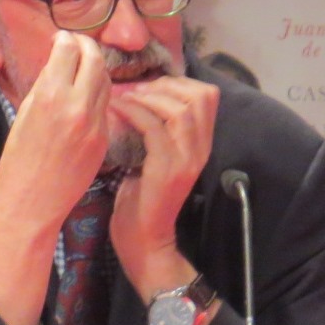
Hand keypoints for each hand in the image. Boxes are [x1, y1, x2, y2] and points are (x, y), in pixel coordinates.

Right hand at [0, 31, 110, 324]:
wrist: (31, 203)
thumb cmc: (18, 161)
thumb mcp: (24, 115)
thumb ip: (45, 87)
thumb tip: (58, 65)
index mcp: (50, 95)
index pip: (68, 50)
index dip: (65, 40)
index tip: (62, 38)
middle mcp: (77, 106)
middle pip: (94, 60)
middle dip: (87, 47)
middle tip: (80, 45)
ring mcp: (95, 124)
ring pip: (106, 82)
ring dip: (97, 70)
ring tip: (86, 67)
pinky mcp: (103, 140)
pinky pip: (106, 108)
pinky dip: (99, 96)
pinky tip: (89, 97)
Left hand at [108, 76, 218, 299]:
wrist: (144, 241)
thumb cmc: (142, 199)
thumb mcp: (155, 157)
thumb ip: (158, 130)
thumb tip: (141, 95)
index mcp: (200, 144)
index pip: (207, 95)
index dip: (178, 82)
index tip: (148, 87)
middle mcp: (200, 149)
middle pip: (200, 96)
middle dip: (164, 85)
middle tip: (136, 90)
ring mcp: (186, 160)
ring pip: (180, 109)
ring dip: (148, 96)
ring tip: (125, 98)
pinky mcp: (167, 170)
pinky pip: (153, 127)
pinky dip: (133, 112)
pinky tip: (117, 111)